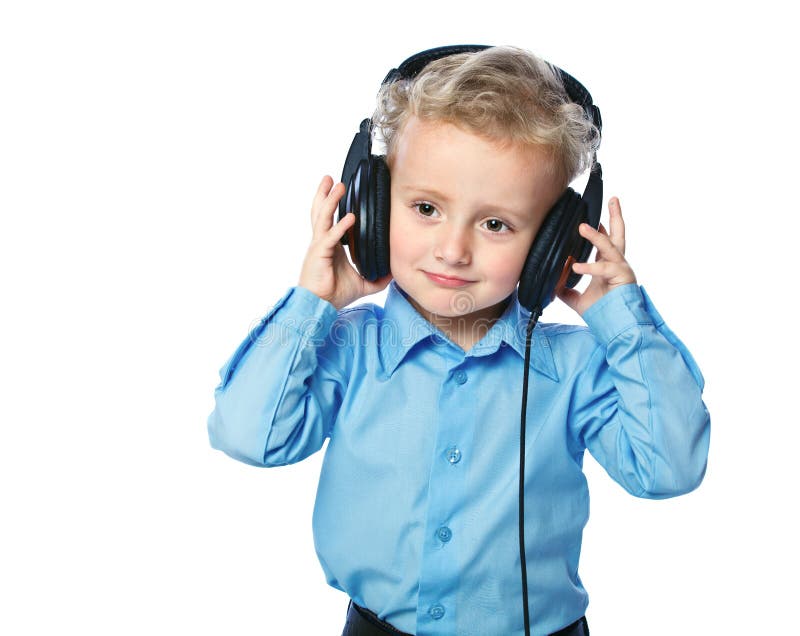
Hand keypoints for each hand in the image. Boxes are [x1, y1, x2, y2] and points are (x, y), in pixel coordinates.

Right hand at [298, 175, 392, 309]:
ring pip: (322, 217)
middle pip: (321, 212)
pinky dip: (340, 226)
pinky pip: (330, 237)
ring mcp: (319, 247)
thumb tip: (395, 274)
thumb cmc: (334, 294)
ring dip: (330, 200)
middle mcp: (322, 242)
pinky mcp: (319, 255)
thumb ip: (378, 278)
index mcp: (330, 246)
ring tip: (336, 185)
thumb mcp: (363, 284)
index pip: (330, 220)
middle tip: (331, 178)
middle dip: (325, 194)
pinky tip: (349, 217)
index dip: (334, 205)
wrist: (320, 306)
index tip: (341, 191)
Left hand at [556, 197, 636, 316]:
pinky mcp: (623, 277)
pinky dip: (589, 266)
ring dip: (596, 236)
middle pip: (619, 234)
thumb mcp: (577, 300)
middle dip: (616, 216)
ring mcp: (622, 269)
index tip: (591, 217)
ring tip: (583, 227)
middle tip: (613, 198)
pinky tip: (576, 266)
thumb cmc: (603, 313)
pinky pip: (604, 268)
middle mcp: (617, 264)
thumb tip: (551, 284)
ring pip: (610, 246)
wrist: (617, 327)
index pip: (605, 242)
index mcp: (608, 266)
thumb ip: (565, 290)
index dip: (599, 230)